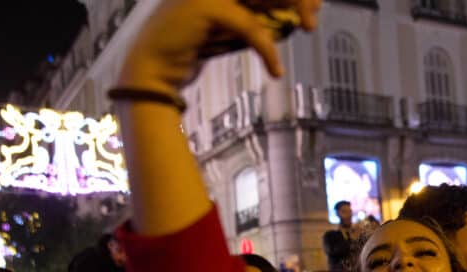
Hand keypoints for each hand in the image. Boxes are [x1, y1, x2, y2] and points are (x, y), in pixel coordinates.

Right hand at [118, 0, 321, 93]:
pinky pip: (251, 25)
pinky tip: (275, 69)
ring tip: (309, 26)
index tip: (312, 2)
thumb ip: (256, 16)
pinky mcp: (207, 7)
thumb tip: (294, 14)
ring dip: (294, 5)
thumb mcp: (229, 28)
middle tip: (314, 12)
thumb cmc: (189, 49)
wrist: (152, 70)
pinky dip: (267, 49)